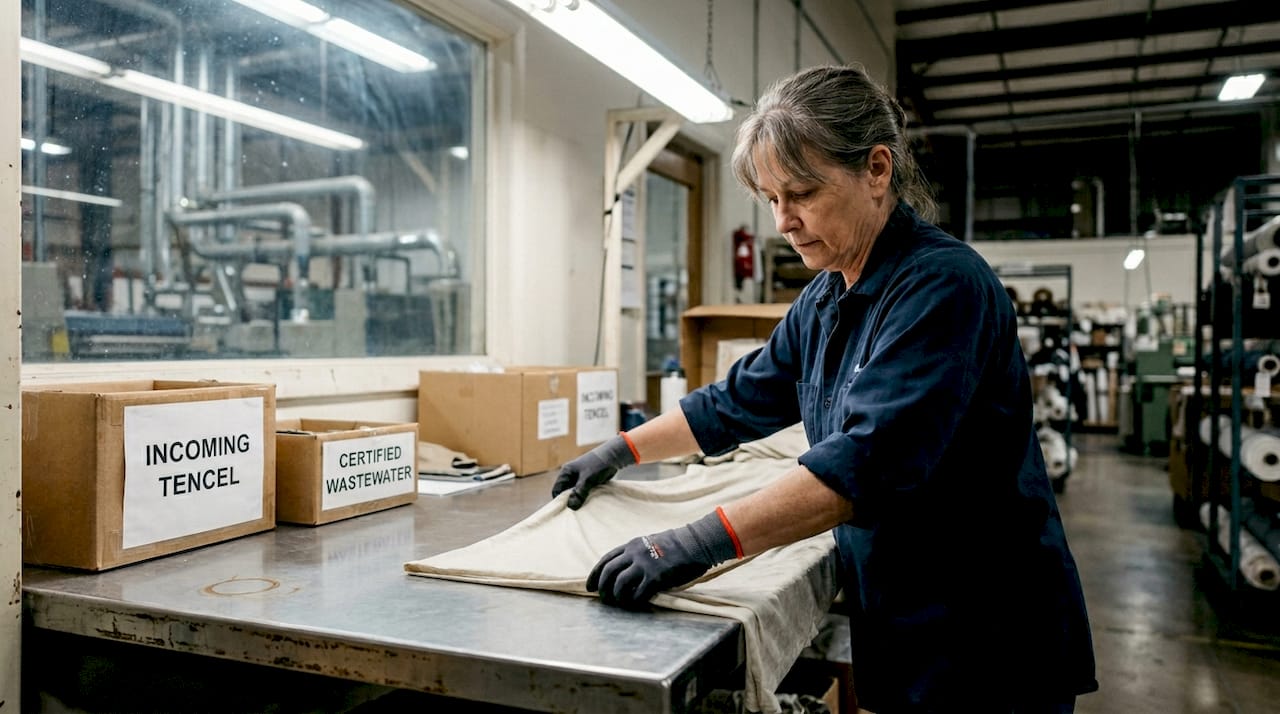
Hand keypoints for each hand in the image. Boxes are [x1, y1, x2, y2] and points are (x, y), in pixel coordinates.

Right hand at [551, 434, 635, 508]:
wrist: (613, 457)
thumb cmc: (598, 465)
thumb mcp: (588, 479)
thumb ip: (579, 493)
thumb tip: (571, 507)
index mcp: (566, 473)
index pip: (557, 490)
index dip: (559, 501)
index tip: (566, 511)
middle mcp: (570, 476)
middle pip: (565, 493)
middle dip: (569, 502)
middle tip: (575, 512)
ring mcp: (578, 480)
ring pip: (574, 494)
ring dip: (578, 501)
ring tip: (582, 510)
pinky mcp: (586, 483)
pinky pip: (582, 493)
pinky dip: (584, 498)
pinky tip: (588, 505)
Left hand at [587, 511, 737, 607]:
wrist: (695, 543)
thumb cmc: (676, 544)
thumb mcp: (649, 542)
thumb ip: (635, 554)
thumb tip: (624, 571)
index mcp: (631, 545)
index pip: (605, 560)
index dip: (594, 575)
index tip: (590, 587)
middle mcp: (634, 554)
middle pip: (608, 572)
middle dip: (602, 587)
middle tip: (603, 599)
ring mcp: (645, 565)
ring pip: (619, 584)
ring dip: (616, 596)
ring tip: (619, 603)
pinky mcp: (656, 577)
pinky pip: (638, 594)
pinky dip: (634, 601)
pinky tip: (635, 604)